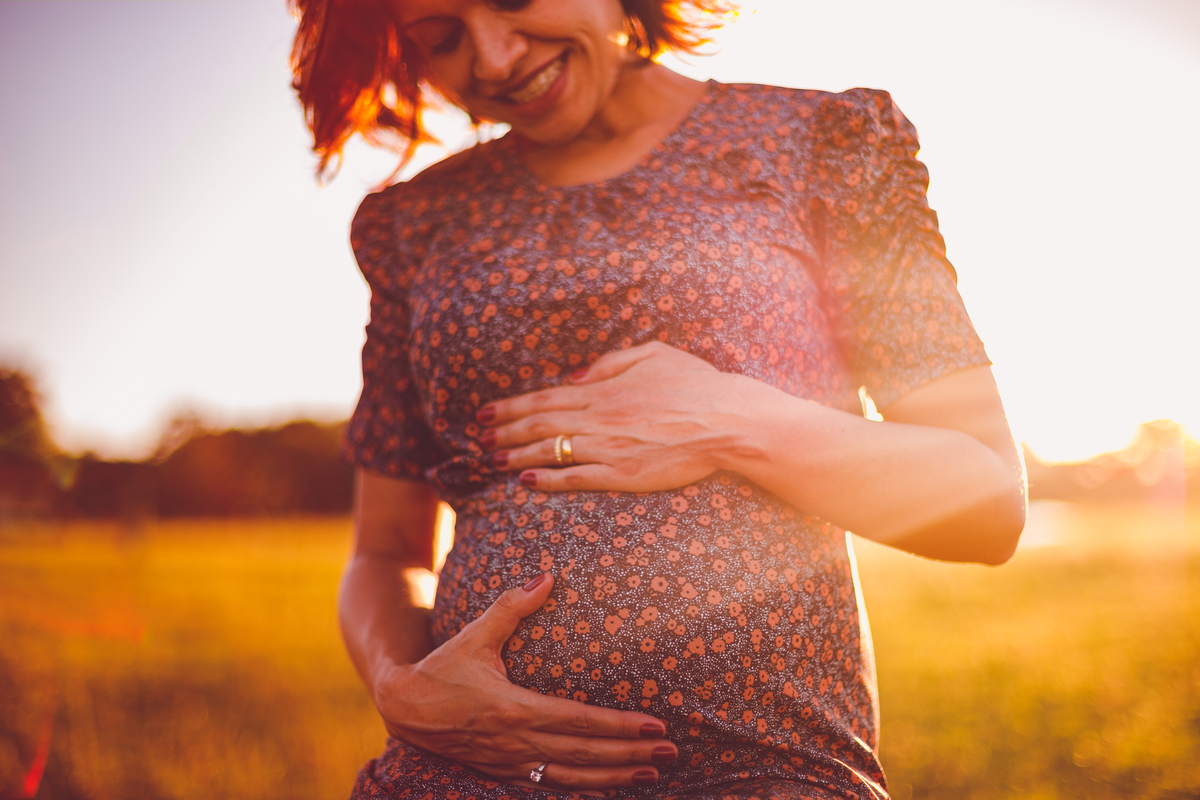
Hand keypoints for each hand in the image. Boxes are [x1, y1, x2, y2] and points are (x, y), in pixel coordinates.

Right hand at [373, 573, 677, 790]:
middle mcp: (516, 742)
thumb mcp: (476, 635)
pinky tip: (609, 783)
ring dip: (615, 775)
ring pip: (573, 776)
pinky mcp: (504, 772)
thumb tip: (547, 575)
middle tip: (671, 750)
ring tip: (653, 770)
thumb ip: (512, 607)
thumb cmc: (443, 667)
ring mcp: (510, 762)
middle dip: (631, 753)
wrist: (404, 707)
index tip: (654, 724)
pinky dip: (583, 786)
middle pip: (585, 753)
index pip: (579, 721)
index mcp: (514, 708)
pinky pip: (551, 785)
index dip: (619, 726)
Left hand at [481, 342, 747, 492]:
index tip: (487, 411)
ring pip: (549, 450)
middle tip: (478, 437)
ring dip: (515, 455)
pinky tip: (525, 482)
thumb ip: (612, 363)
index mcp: (605, 389)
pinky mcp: (622, 473)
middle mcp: (599, 417)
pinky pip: (575, 477)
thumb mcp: (655, 354)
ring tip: (490, 460)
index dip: (513, 405)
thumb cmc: (698, 384)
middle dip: (504, 430)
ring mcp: (608, 446)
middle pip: (540, 423)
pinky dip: (546, 479)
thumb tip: (576, 375)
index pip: (547, 397)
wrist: (727, 420)